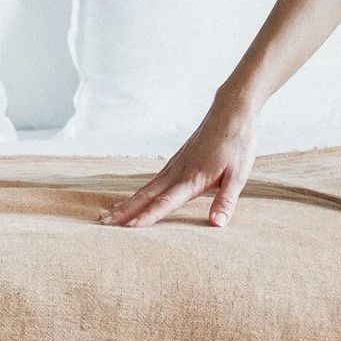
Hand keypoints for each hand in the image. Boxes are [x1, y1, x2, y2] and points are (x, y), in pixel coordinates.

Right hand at [98, 98, 257, 229]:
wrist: (231, 112)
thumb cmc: (237, 144)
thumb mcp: (238, 175)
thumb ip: (226, 200)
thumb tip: (217, 224)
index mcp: (192, 178)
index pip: (166, 202)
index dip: (148, 216)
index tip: (129, 228)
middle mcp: (178, 172)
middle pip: (146, 196)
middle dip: (124, 212)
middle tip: (102, 225)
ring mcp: (174, 165)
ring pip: (145, 188)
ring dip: (126, 203)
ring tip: (107, 216)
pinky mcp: (175, 161)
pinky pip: (152, 181)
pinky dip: (138, 193)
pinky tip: (132, 200)